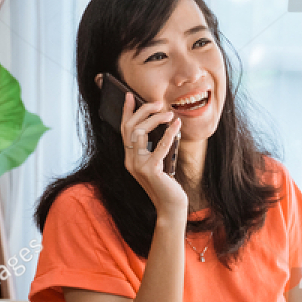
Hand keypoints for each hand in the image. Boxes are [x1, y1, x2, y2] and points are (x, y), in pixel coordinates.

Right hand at [107, 80, 185, 217]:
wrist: (170, 206)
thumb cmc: (167, 183)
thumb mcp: (158, 162)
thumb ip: (154, 147)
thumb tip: (161, 123)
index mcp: (130, 158)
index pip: (124, 130)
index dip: (126, 111)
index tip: (129, 95)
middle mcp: (130, 161)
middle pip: (130, 127)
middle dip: (143, 111)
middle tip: (158, 103)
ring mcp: (138, 166)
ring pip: (140, 133)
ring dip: (156, 120)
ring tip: (170, 114)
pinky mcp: (151, 171)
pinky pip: (159, 147)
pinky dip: (169, 134)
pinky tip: (177, 125)